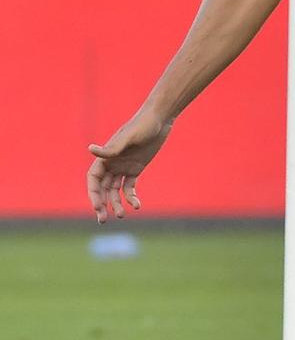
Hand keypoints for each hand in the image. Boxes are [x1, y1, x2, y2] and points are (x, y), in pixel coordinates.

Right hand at [87, 107, 171, 221]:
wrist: (160, 119)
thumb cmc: (142, 125)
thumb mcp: (129, 137)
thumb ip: (112, 148)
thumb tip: (90, 149)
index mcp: (105, 157)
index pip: (93, 180)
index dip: (93, 194)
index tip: (98, 206)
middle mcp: (111, 164)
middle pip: (102, 188)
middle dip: (101, 204)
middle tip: (103, 219)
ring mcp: (123, 167)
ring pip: (115, 190)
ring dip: (116, 203)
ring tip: (121, 215)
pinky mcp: (136, 169)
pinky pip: (129, 187)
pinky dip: (131, 197)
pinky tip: (136, 205)